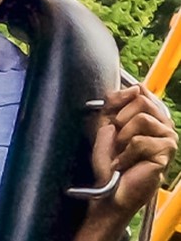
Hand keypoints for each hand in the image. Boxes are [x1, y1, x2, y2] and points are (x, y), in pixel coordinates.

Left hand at [82, 84, 176, 232]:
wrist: (109, 186)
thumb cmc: (109, 157)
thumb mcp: (105, 122)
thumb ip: (116, 101)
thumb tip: (136, 87)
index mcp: (151, 114)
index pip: (139, 90)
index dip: (120, 102)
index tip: (113, 120)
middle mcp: (164, 124)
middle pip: (141, 102)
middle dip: (120, 121)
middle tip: (118, 141)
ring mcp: (168, 139)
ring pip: (142, 119)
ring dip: (123, 138)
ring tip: (122, 153)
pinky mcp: (166, 153)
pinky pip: (140, 141)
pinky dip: (125, 154)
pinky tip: (125, 164)